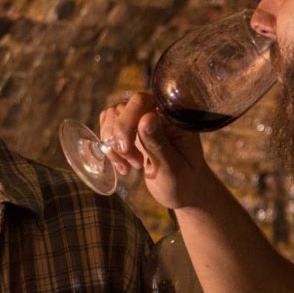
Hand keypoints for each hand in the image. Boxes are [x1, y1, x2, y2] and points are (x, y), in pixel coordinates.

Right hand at [97, 91, 225, 211]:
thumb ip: (159, 143)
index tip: (127, 148)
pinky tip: (124, 165)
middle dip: (120, 138)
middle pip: (122, 108)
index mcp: (174, 114)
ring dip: (115, 145)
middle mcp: (158, 110)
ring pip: (112, 117)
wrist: (183, 191)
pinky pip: (109, 127)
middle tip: (136, 163)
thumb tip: (146, 118)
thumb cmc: (184, 181)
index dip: (127, 122)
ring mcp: (144, 117)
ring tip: (132, 165)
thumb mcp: (172, 167)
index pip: (141, 101)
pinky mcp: (133, 129)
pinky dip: (111, 148)